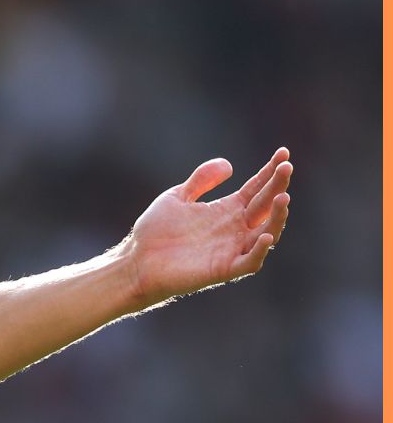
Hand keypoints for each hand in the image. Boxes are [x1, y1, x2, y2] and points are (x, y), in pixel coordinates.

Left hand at [123, 148, 292, 306]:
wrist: (135, 263)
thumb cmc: (154, 233)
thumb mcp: (176, 198)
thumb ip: (201, 181)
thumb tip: (229, 165)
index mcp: (226, 210)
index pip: (257, 188)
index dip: (271, 171)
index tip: (283, 152)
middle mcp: (234, 229)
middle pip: (266, 205)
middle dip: (278, 186)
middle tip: (286, 167)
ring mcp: (231, 249)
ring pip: (267, 233)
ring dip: (278, 217)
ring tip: (282, 198)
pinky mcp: (223, 269)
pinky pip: (250, 262)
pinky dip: (260, 251)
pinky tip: (266, 236)